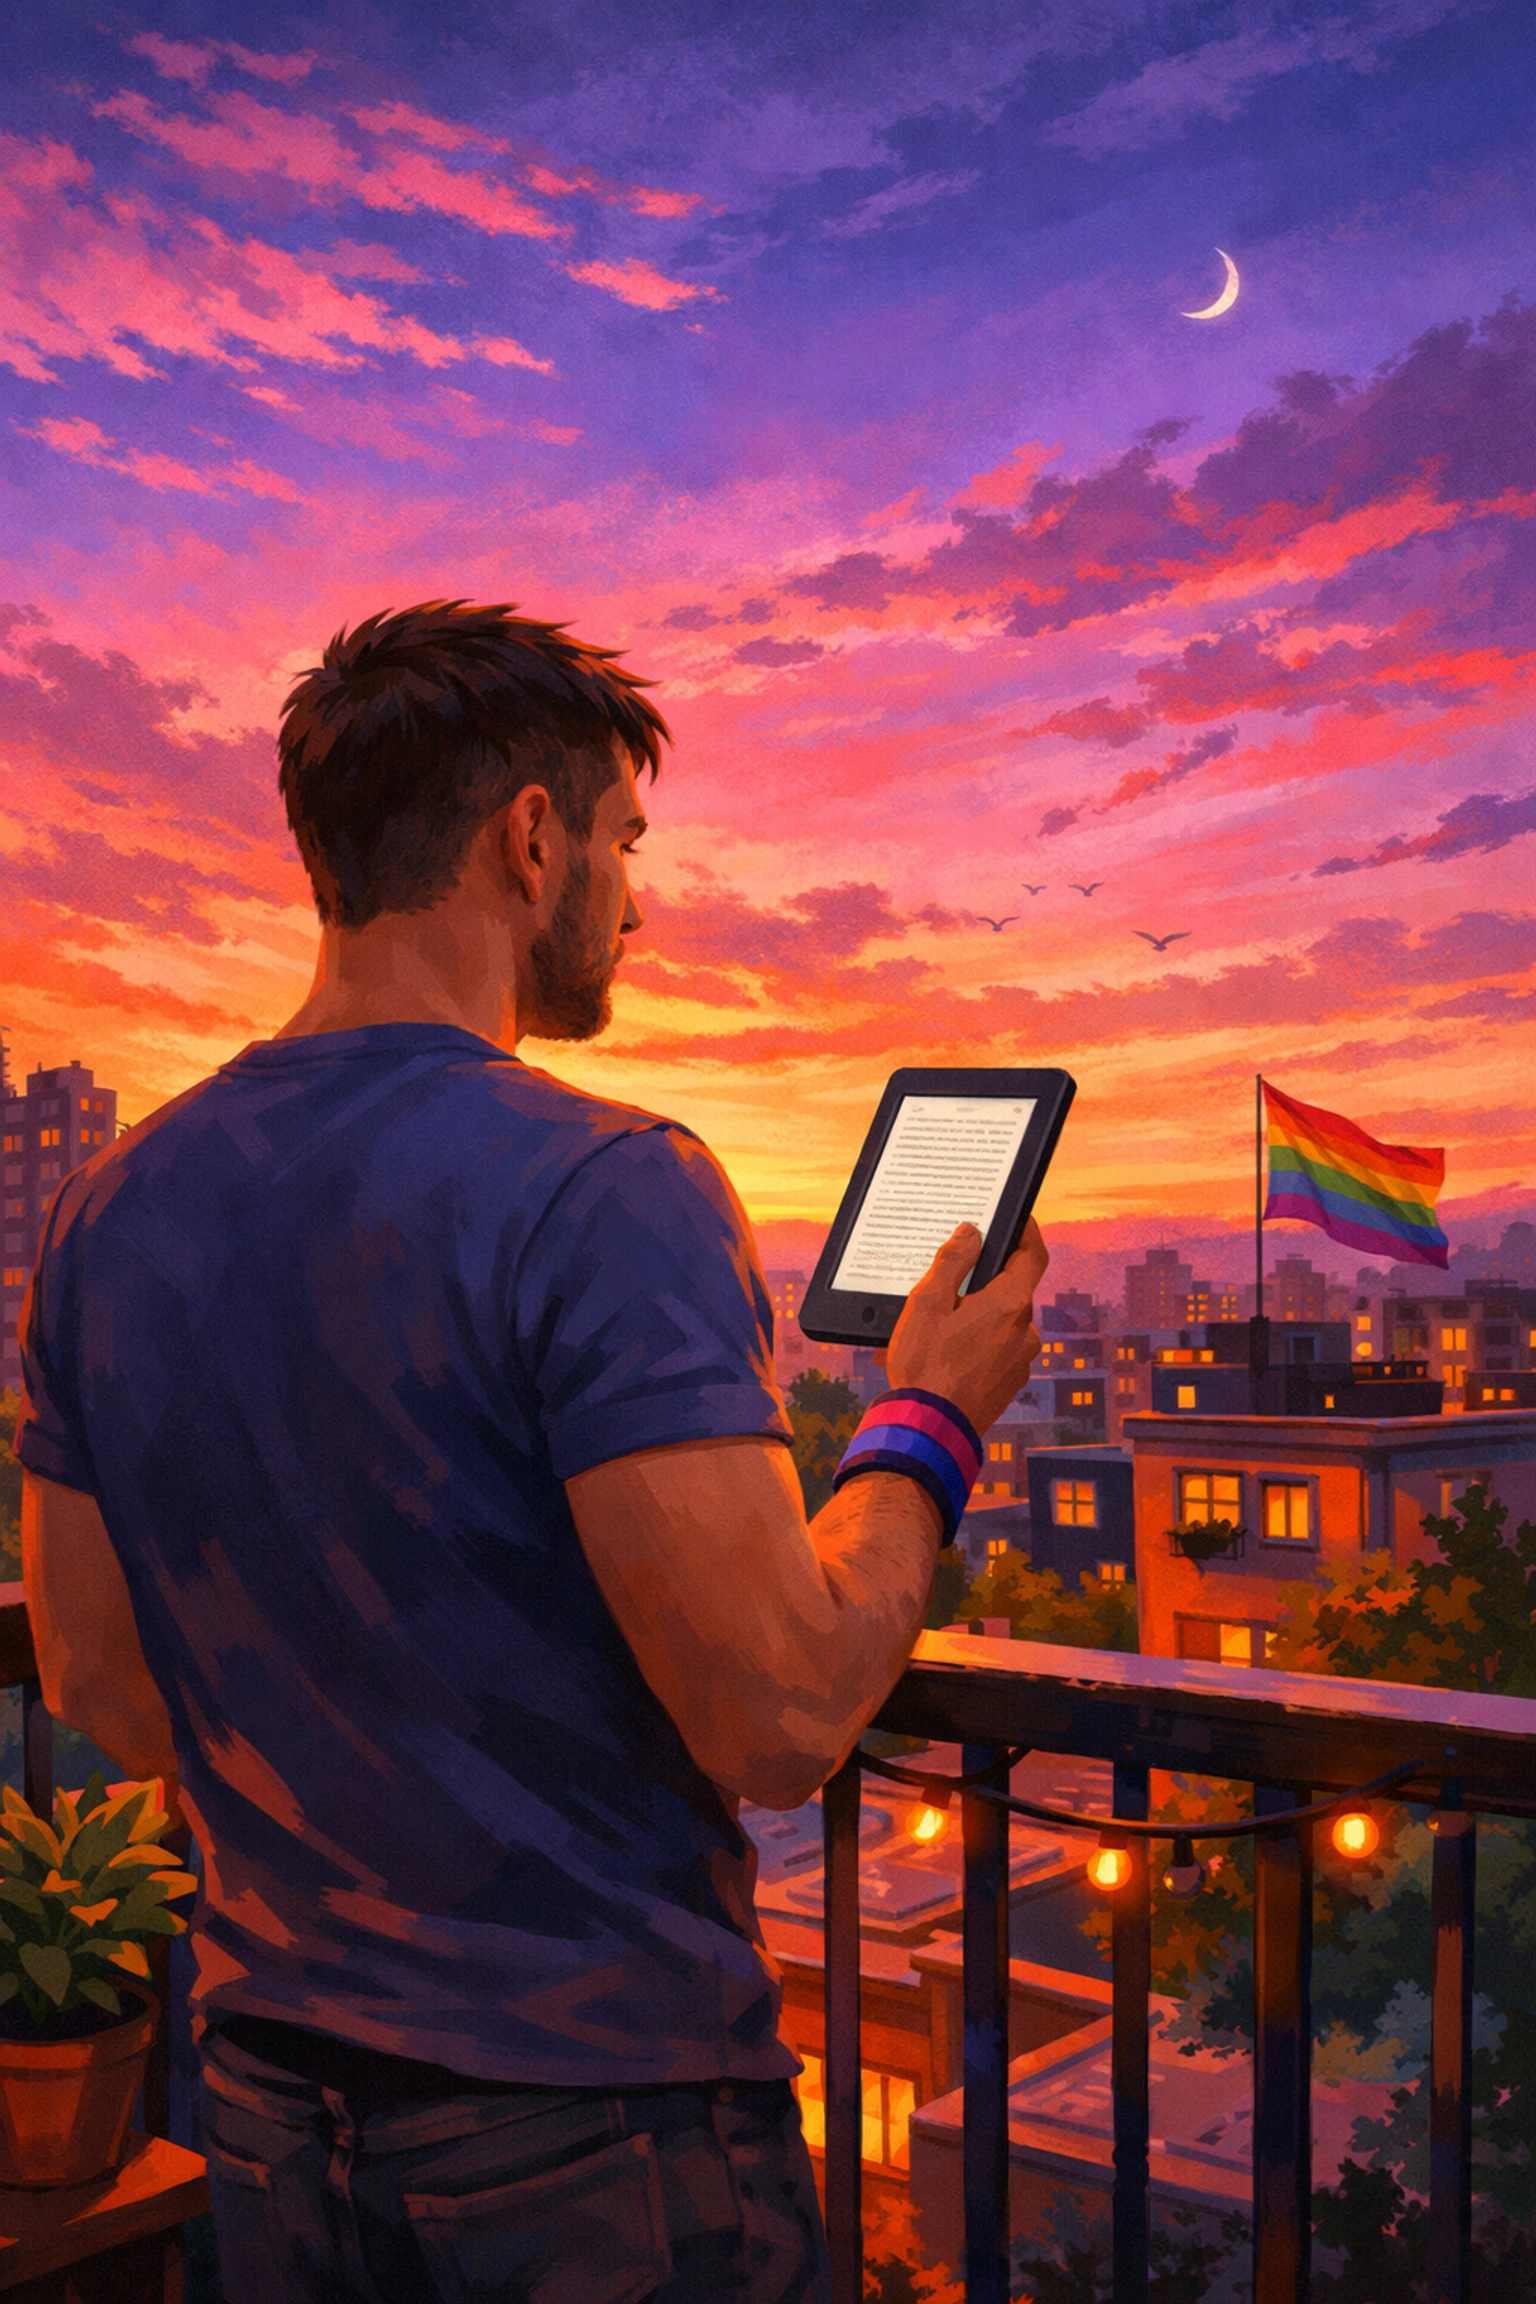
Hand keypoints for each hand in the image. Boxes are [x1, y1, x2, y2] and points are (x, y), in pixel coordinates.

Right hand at [885, 1218, 1047, 1436]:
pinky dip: (979, 1343)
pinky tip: (947, 1353)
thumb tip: (971, 1233)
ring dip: (980, 1316)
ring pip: (1004, 1322)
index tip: (1016, 1220)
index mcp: (1009, 1305)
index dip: (1026, 1232)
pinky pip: (999, 1349)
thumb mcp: (927, 1303)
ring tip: (940, 1328)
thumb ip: (952, 1262)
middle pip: (1013, 1290)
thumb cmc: (925, 1365)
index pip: (1033, 1255)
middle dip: (987, 1282)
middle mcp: (1024, 1331)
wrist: (929, 1429)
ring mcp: (1021, 1360)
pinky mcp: (1011, 1383)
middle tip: (953, 1282)